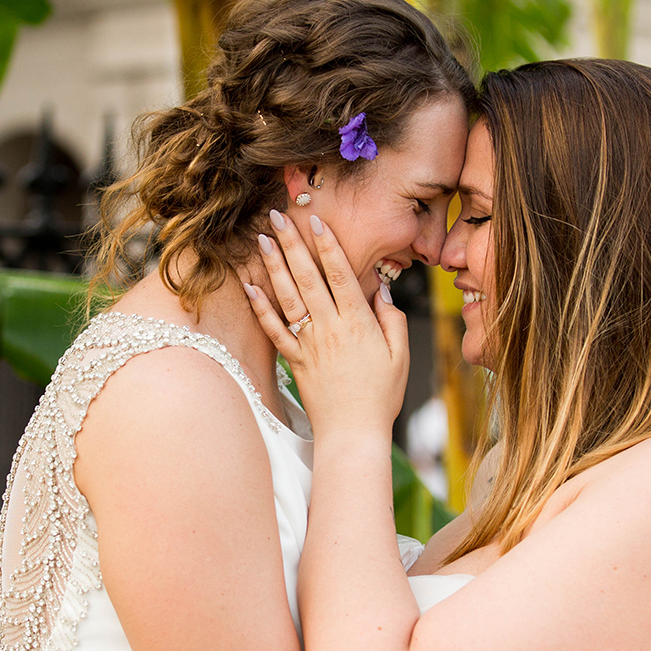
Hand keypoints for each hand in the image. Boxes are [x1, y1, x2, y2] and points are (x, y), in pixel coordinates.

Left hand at [244, 211, 408, 437]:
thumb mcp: (400, 355)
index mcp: (357, 323)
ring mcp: (308, 344)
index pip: (340, 274)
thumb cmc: (381, 396)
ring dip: (273, 266)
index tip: (316, 221)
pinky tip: (250, 286)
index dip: (327, 245)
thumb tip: (381, 288)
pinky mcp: (294, 361)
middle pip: (307, 277)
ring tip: (262, 240)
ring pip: (287, 297)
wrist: (353, 433)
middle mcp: (329, 328)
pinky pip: (274, 330)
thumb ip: (391, 318)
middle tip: (278, 216)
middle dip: (292, 244)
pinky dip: (260, 307)